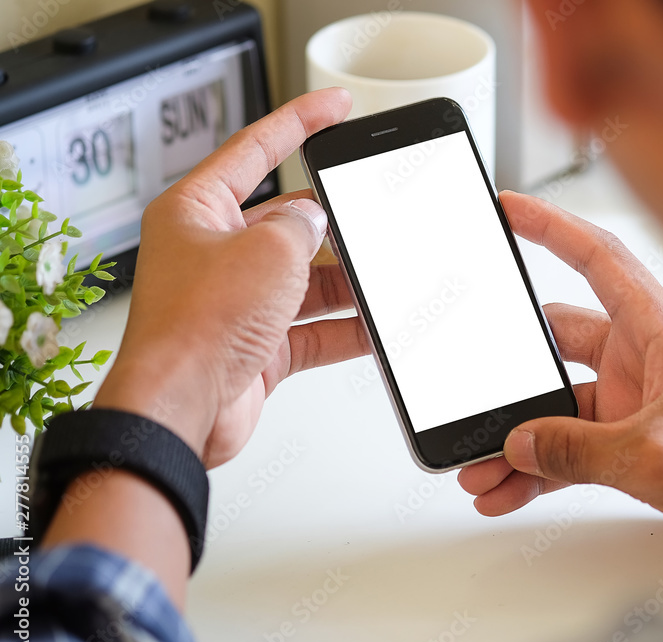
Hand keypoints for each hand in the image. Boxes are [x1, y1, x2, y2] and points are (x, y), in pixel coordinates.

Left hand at [93, 88, 368, 467]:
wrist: (181, 409)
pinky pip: (309, 328)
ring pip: (302, 279)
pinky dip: (341, 328)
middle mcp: (212, 254)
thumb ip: (302, 225)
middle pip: (285, 222)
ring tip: (377, 277)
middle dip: (329, 225)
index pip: (254, 150)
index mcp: (196, 212)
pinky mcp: (254, 344)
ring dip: (342, 283)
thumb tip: (315, 223)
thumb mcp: (268, 251)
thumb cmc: (195, 330)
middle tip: (367, 215)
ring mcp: (234, 301)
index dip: (299, 122)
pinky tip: (370, 328)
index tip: (333, 108)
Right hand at [458, 192, 662, 552]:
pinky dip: (537, 464)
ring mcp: (631, 396)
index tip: (508, 206)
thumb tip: (520, 442)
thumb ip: (578, 450)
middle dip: (510, 368)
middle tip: (473, 382)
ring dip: (518, 433)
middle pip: (555, 338)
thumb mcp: (655, 454)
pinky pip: (566, 443)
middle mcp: (641, 354)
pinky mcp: (627, 436)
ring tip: (481, 464)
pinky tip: (509, 487)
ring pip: (554, 400)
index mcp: (659, 329)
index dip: (551, 225)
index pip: (598, 258)